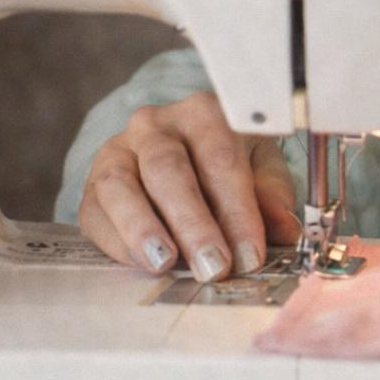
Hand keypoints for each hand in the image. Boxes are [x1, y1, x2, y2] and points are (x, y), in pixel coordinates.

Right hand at [77, 91, 300, 281]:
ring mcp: (118, 149)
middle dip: (193, 224)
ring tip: (166, 263)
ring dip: (144, 229)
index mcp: (204, 113)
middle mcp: (156, 124)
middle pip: (169, 171)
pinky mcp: (93, 182)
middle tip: (212, 266)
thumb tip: (286, 230)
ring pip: (122, 186)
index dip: (237, 211)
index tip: (249, 254)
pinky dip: (118, 241)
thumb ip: (272, 197)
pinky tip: (143, 262)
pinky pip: (97, 210)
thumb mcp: (259, 168)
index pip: (221, 160)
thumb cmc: (225, 161)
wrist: (177, 152)